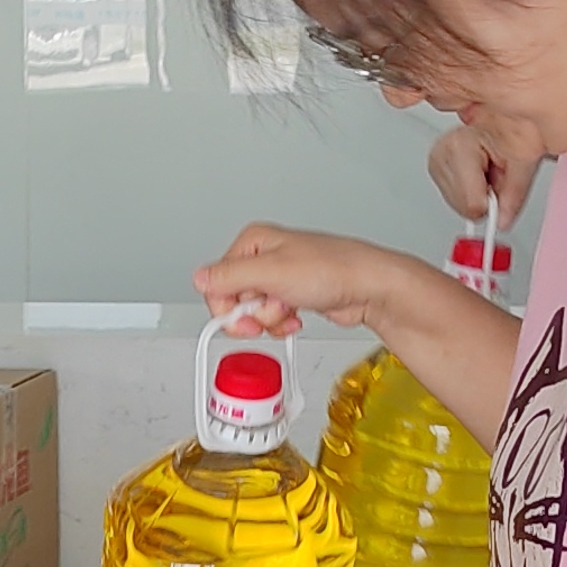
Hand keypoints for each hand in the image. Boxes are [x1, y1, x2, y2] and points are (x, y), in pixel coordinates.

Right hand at [192, 221, 430, 339]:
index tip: (246, 317)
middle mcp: (262, 257)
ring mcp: (277, 277)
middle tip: (274, 309)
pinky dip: (281, 324)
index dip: (229, 307)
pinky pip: (271, 318)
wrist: (368, 287)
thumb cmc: (333, 270)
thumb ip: (230, 277)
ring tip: (291, 308)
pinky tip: (297, 316)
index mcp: (253, 242)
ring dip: (270, 320)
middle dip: (254, 314)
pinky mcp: (289, 295)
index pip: (216, 282)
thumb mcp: (273, 273)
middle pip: (234, 299)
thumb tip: (199, 278)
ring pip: (253, 312)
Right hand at [425, 124, 520, 236]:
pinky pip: (453, 197)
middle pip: (464, 207)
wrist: (499, 113)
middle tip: (495, 174)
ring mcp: (435, 160)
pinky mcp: (435, 166)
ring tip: (486, 169)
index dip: (493, 201)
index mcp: (458, 146)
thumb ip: (515, 193)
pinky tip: (476, 171)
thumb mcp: (523, 157)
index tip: (500, 187)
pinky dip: (468, 190)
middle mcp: (441, 152)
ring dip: (476, 193)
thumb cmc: (510, 126)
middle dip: (484, 196)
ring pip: (458, 206)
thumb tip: (504, 220)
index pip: (472, 203)